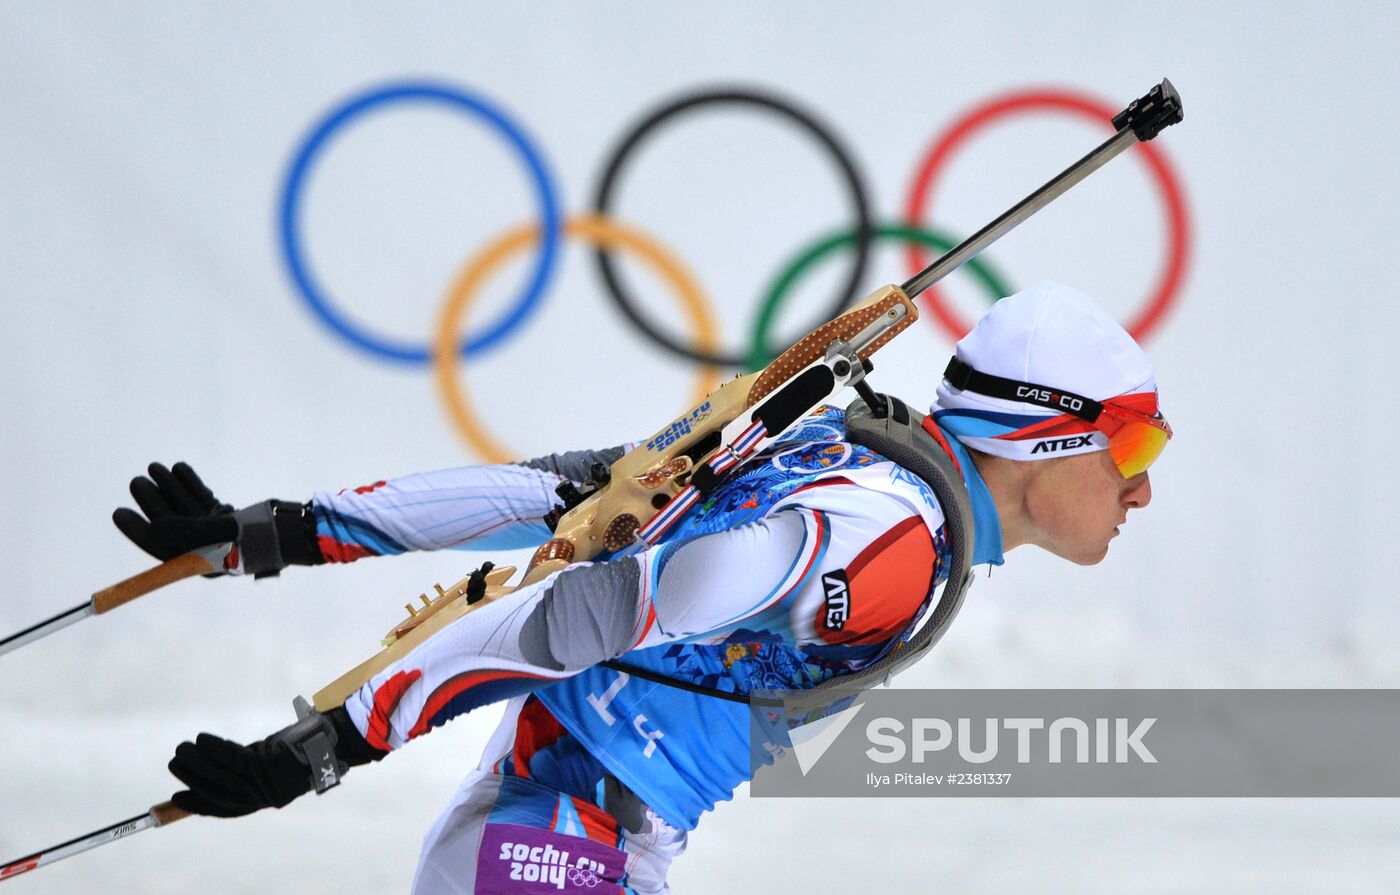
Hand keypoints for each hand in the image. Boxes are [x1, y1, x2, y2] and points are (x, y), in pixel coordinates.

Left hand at [112, 462, 321, 575]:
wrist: (293, 532)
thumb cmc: (256, 539)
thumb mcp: (218, 534)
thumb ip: (186, 530)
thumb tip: (154, 526)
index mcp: (197, 560)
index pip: (160, 546)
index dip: (137, 530)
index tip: (119, 513)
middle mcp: (204, 547)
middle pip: (170, 523)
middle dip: (153, 501)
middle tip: (137, 481)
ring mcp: (217, 530)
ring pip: (185, 507)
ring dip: (169, 487)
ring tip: (155, 467)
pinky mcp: (228, 516)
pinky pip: (203, 498)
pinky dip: (191, 483)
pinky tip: (180, 468)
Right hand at [169, 733, 310, 817]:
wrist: (328, 742)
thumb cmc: (295, 752)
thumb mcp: (266, 766)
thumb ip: (241, 771)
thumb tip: (205, 770)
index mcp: (262, 800)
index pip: (224, 809)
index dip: (199, 805)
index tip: (177, 796)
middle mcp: (263, 797)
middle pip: (219, 791)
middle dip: (192, 778)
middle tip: (174, 762)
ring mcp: (265, 783)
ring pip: (222, 774)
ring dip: (197, 761)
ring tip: (181, 749)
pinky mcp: (268, 766)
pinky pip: (233, 757)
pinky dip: (214, 748)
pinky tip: (200, 739)